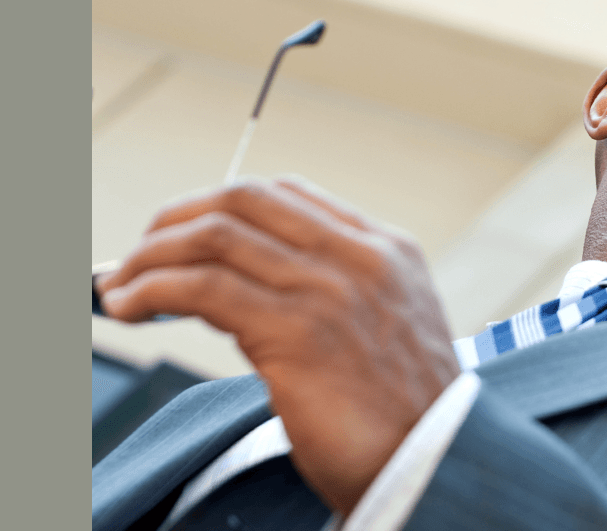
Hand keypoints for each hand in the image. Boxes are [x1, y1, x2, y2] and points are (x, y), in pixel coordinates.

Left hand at [95, 176, 459, 513]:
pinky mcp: (297, 333)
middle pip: (244, 198)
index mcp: (388, 249)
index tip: (180, 233)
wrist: (435, 465)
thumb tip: (239, 287)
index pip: (287, 193)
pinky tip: (128, 307)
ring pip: (214, 236)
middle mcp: (360, 257)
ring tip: (119, 287)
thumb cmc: (405, 414)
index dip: (219, 204)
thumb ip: (336, 293)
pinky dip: (150, 289)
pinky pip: (201, 287)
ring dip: (148, 256)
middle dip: (176, 217)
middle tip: (138, 253)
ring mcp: (330, 291)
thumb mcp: (387, 329)